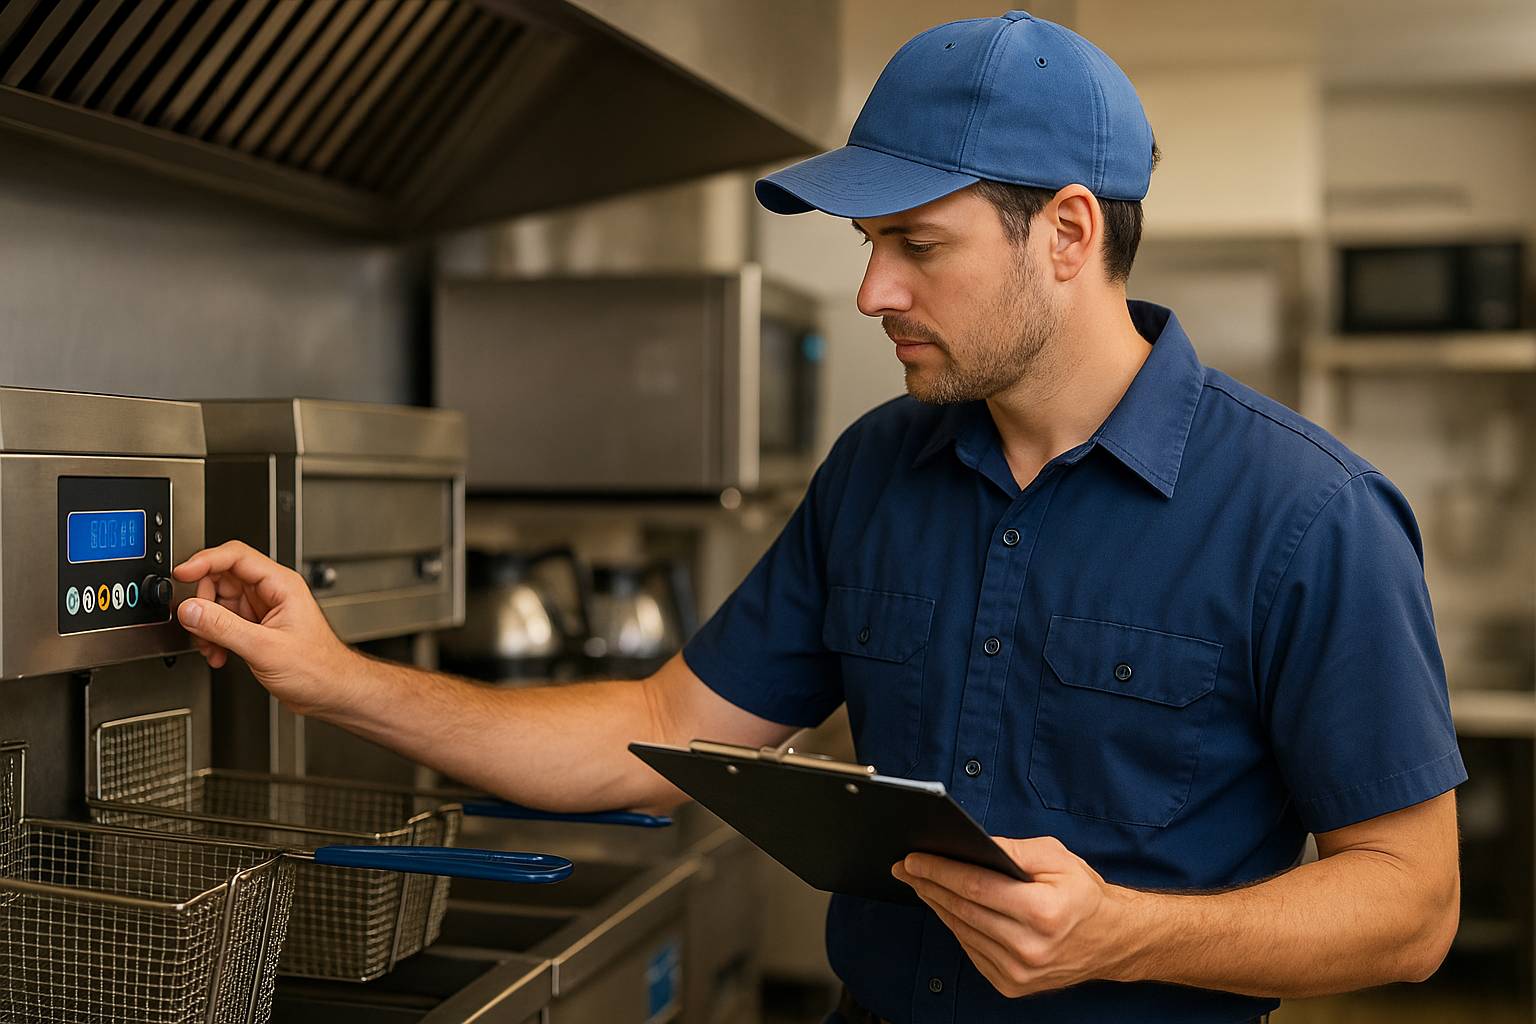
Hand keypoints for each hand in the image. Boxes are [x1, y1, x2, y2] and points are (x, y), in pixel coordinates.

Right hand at [172, 540, 360, 716]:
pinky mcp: (257, 628)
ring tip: (212, 647)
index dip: (205, 561)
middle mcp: (272, 593)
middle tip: (198, 625)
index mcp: (281, 585)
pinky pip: (224, 623)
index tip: (182, 574)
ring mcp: (263, 610)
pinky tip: (220, 655)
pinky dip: (215, 638)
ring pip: (219, 603)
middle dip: (203, 603)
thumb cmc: (319, 669)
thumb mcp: (265, 648)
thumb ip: (224, 627)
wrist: (332, 693)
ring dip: (207, 626)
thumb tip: (190, 609)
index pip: (236, 556)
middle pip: (222, 579)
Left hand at [892, 835, 1135, 997]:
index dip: (940, 871)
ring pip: (962, 932)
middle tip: (905, 868)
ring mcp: (1019, 973)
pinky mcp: (1012, 985)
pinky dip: (956, 927)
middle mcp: (1030, 948)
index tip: (914, 859)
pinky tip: (946, 908)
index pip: (976, 887)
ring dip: (937, 905)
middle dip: (928, 885)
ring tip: (920, 884)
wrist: (1110, 940)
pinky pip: (971, 950)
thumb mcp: (1056, 857)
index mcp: (1043, 912)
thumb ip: (1013, 849)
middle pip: (963, 910)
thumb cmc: (1082, 894)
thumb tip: (972, 845)